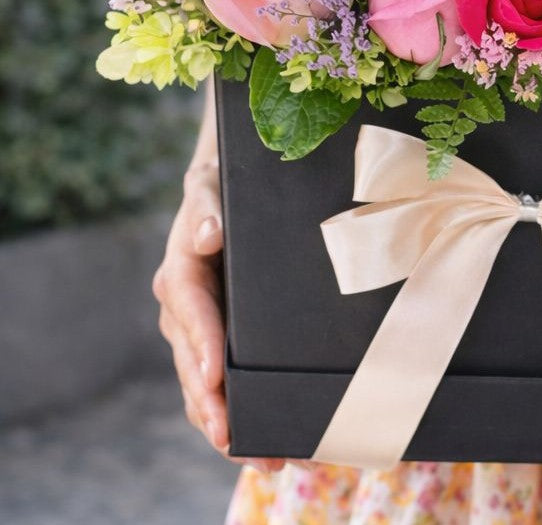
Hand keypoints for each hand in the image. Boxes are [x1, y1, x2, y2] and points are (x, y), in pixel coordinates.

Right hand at [152, 155, 287, 472]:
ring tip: (259, 458)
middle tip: (233, 438)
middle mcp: (184, 307)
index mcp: (181, 270)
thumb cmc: (222, 187)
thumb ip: (206, 206)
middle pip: (193, 362)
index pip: (189, 310)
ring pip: (204, 385)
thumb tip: (209, 235)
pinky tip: (259, 448)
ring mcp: (199, 330)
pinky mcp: (218, 343)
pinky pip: (219, 387)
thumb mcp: (211, 184)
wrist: (226, 193)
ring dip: (224, 424)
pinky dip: (234, 417)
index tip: (216, 376)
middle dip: (211, 404)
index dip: (202, 343)